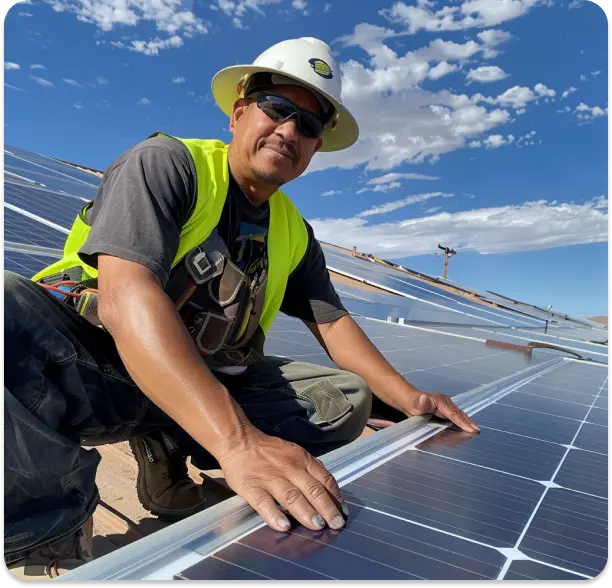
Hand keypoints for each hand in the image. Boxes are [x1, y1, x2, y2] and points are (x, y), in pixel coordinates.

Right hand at [217, 429, 347, 532]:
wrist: (238, 441)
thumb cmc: (268, 450)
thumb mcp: (294, 452)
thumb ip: (309, 468)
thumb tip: (327, 489)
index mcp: (301, 459)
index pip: (324, 478)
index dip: (335, 496)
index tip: (342, 511)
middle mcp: (289, 468)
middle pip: (312, 489)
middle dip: (327, 509)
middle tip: (336, 524)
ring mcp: (270, 478)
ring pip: (292, 497)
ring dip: (307, 513)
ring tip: (317, 526)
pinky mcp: (251, 487)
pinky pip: (265, 503)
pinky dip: (275, 515)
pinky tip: (284, 526)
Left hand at [406, 391, 479, 433]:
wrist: (409, 400)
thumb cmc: (412, 402)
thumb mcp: (415, 403)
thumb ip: (420, 402)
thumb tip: (424, 398)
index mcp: (441, 401)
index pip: (454, 413)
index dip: (463, 422)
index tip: (471, 429)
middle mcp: (446, 403)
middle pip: (459, 414)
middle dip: (469, 422)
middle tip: (477, 431)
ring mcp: (446, 407)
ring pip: (459, 415)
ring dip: (467, 422)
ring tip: (475, 430)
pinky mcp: (445, 411)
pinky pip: (456, 416)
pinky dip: (462, 422)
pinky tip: (466, 427)